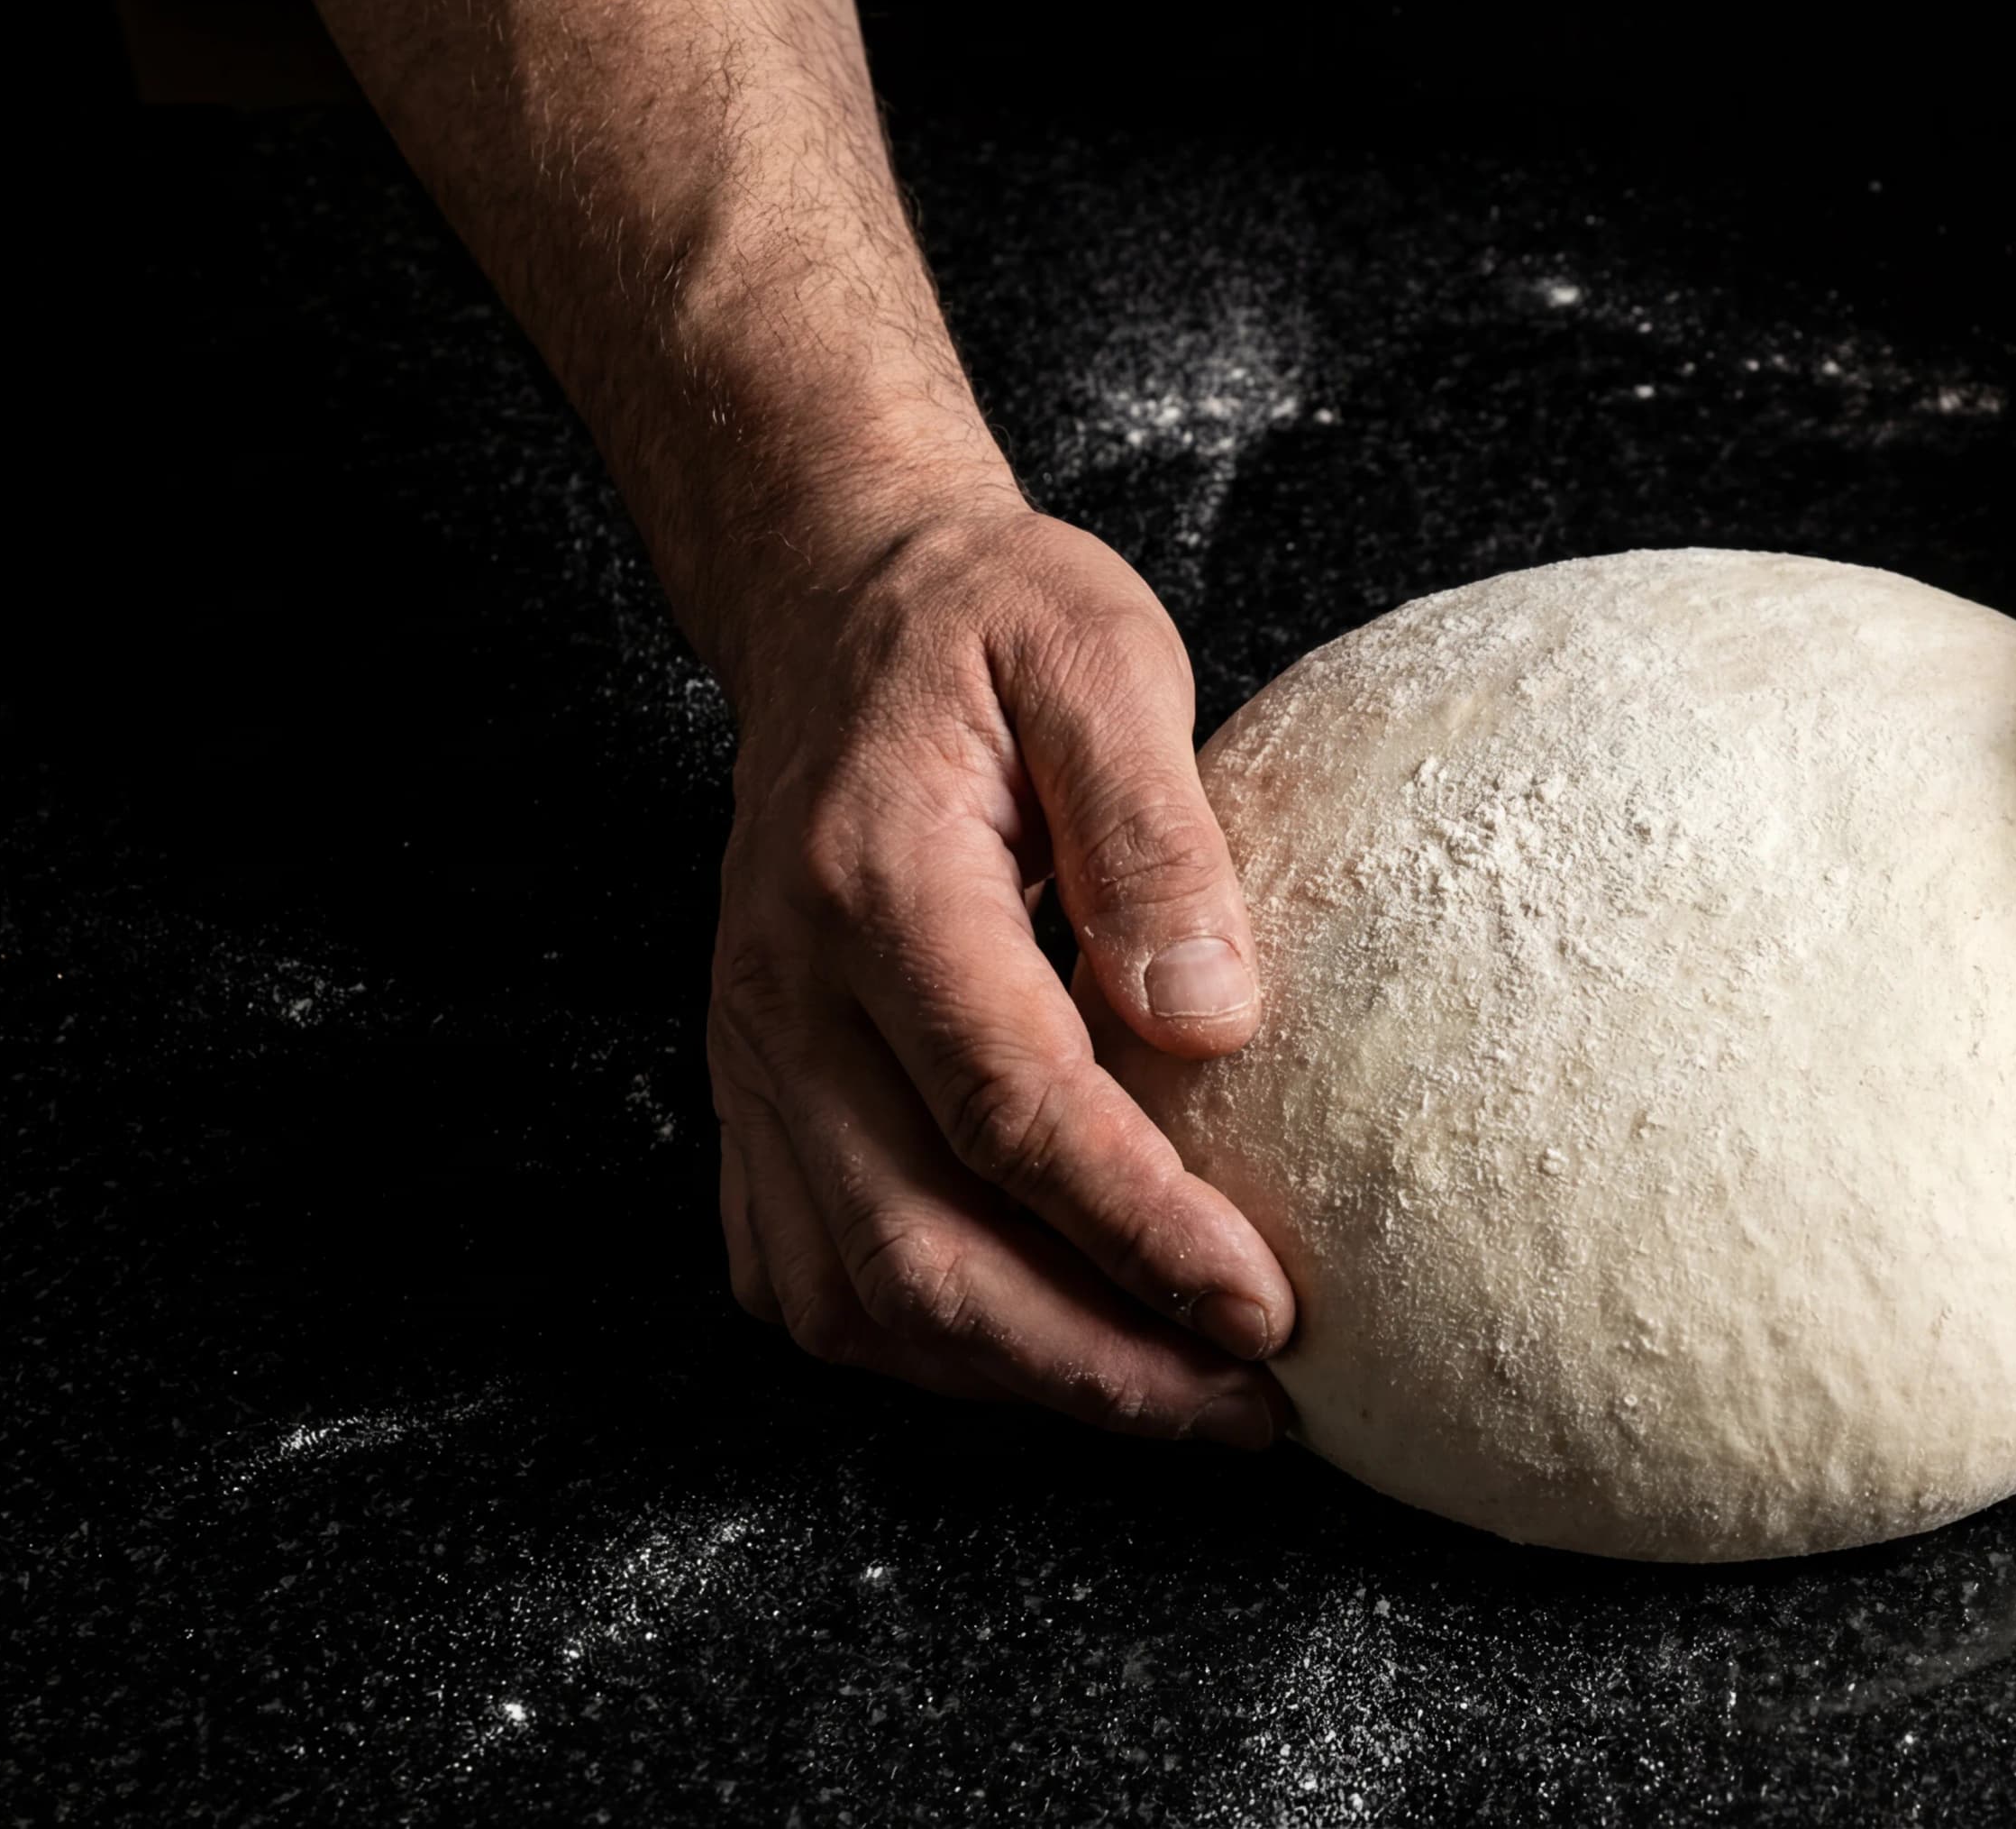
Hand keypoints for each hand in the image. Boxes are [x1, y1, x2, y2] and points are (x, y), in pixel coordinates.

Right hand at [703, 505, 1293, 1444]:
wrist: (835, 607)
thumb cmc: (989, 629)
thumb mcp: (1100, 659)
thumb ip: (1152, 835)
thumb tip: (1210, 1025)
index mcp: (878, 885)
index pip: (1012, 1105)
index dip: (1139, 1229)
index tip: (1266, 1310)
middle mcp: (785, 996)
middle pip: (919, 1247)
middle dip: (1094, 1363)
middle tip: (1250, 1408)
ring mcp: (750, 1061)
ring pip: (856, 1296)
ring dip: (1020, 1382)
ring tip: (1183, 1402)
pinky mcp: (750, 1102)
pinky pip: (812, 1280)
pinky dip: (933, 1351)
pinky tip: (1055, 1356)